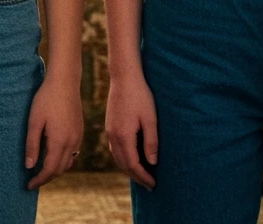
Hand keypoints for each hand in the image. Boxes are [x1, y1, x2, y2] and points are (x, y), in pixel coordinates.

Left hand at [24, 75, 83, 188]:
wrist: (65, 82)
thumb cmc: (46, 99)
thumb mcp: (34, 121)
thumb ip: (32, 145)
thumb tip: (29, 166)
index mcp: (60, 141)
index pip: (50, 170)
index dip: (39, 180)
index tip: (29, 185)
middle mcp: (72, 142)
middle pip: (60, 169)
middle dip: (46, 178)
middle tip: (33, 181)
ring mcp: (78, 137)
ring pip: (68, 163)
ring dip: (55, 170)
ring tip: (41, 171)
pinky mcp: (79, 131)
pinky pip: (73, 153)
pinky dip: (63, 161)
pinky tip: (53, 156)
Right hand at [105, 70, 156, 188]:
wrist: (124, 77)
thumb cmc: (140, 96)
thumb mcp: (150, 119)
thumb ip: (151, 142)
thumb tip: (152, 163)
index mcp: (123, 136)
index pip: (133, 164)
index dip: (143, 176)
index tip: (154, 184)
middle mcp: (113, 136)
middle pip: (123, 164)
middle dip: (136, 176)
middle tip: (149, 185)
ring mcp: (109, 131)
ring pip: (117, 157)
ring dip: (129, 169)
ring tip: (142, 175)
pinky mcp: (110, 126)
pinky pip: (114, 149)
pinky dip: (123, 158)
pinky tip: (132, 158)